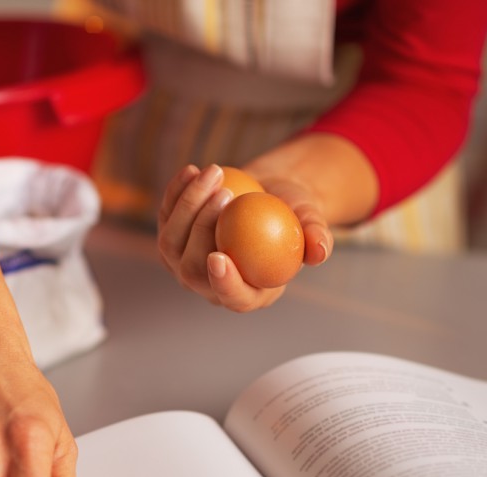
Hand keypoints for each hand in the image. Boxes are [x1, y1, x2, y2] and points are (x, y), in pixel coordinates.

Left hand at [156, 163, 332, 312]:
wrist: (267, 195)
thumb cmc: (294, 213)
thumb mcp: (310, 221)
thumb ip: (317, 237)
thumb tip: (321, 251)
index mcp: (246, 294)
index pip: (230, 297)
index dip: (222, 283)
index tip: (219, 256)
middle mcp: (208, 284)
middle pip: (192, 269)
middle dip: (202, 230)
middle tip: (225, 194)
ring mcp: (183, 263)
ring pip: (170, 243)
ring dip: (189, 205)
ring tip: (216, 172)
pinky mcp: (171, 236)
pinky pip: (166, 217)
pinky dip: (177, 192)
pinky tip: (192, 169)